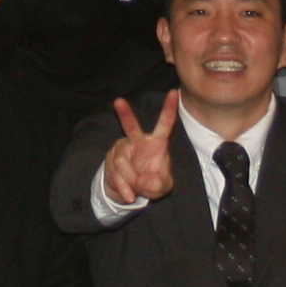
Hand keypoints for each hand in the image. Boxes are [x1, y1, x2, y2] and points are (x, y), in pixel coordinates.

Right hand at [101, 91, 179, 207]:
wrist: (130, 191)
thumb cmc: (151, 182)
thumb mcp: (162, 187)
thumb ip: (158, 183)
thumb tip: (143, 179)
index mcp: (156, 143)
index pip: (164, 124)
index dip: (169, 108)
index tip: (174, 92)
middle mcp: (137, 141)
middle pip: (131, 126)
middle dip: (125, 114)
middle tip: (118, 101)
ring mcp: (122, 149)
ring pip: (122, 162)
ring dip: (130, 180)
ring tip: (136, 189)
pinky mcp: (111, 159)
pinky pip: (115, 173)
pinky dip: (123, 187)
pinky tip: (128, 194)